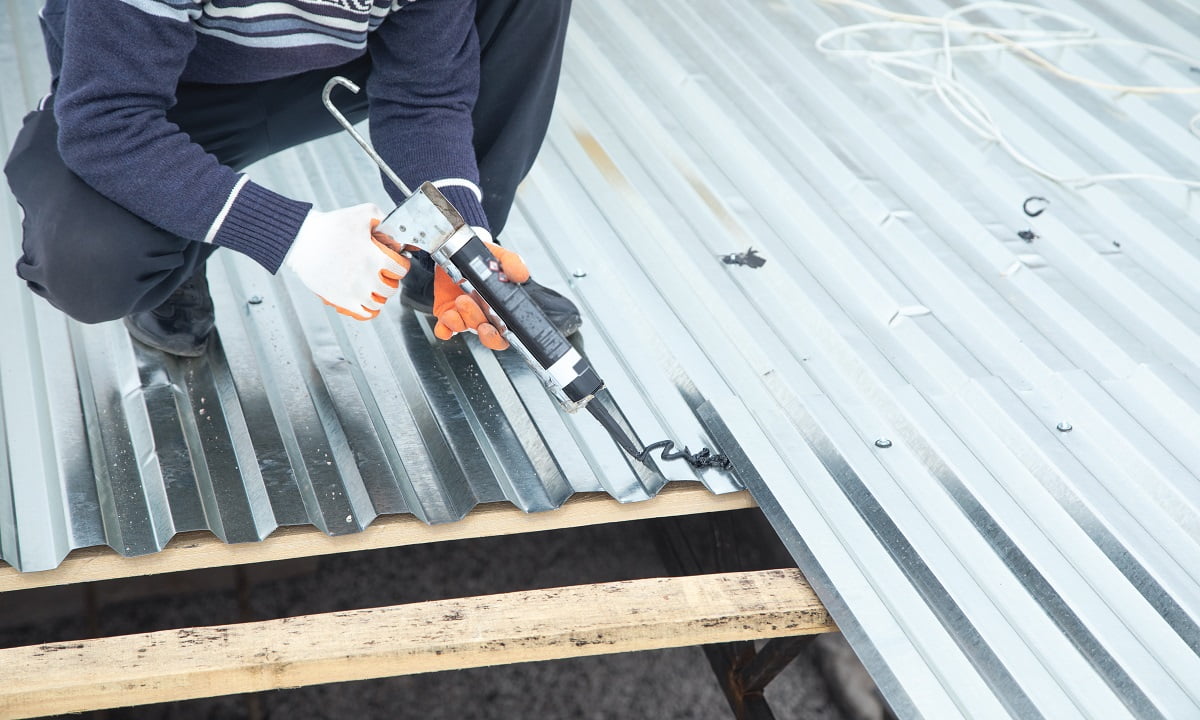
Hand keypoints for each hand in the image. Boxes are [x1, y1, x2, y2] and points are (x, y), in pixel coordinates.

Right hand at [283, 203, 408, 319]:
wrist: (301, 240)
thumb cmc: (328, 228)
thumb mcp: (361, 213)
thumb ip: (382, 217)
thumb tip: (393, 225)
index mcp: (375, 257)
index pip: (401, 269)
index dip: (401, 265)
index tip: (397, 264)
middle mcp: (367, 276)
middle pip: (391, 288)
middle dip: (391, 282)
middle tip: (385, 276)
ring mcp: (354, 291)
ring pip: (378, 303)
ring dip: (379, 296)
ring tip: (374, 289)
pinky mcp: (341, 300)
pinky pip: (364, 314)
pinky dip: (368, 310)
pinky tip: (366, 302)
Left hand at [432, 240, 528, 350]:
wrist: (453, 253)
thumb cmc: (481, 261)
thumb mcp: (500, 257)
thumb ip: (513, 264)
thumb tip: (522, 275)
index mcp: (502, 309)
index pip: (508, 333)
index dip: (504, 336)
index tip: (499, 329)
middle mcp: (484, 316)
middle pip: (488, 336)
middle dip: (485, 331)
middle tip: (481, 322)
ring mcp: (465, 317)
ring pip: (466, 328)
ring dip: (463, 319)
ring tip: (462, 300)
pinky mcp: (447, 314)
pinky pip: (444, 329)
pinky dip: (444, 328)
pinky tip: (447, 317)